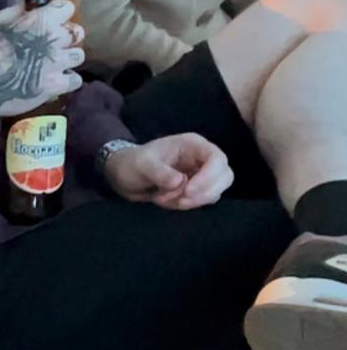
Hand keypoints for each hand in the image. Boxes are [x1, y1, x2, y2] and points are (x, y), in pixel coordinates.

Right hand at [0, 0, 84, 123]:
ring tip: (54, 64)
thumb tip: (33, 3)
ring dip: (68, 59)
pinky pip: (75, 80)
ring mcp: (57, 63)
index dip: (60, 14)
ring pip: (78, 56)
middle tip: (54, 45)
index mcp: (41, 19)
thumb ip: (20, 10)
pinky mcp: (56, 85)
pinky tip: (56, 81)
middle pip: (77, 32)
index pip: (67, 7)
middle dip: (67, 37)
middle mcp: (54, 39)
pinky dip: (67, 80)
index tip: (53, 21)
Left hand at [104, 134, 234, 210]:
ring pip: (215, 191)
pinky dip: (187, 205)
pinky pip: (203, 200)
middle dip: (203, 193)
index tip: (187, 191)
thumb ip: (159, 172)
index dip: (208, 177)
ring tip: (164, 198)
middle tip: (177, 199)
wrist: (124, 176)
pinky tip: (168, 201)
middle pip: (225, 176)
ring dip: (192, 201)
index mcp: (192, 145)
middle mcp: (201, 158)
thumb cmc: (133, 164)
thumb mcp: (142, 165)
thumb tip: (180, 182)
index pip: (217, 159)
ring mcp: (201, 174)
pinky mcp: (197, 189)